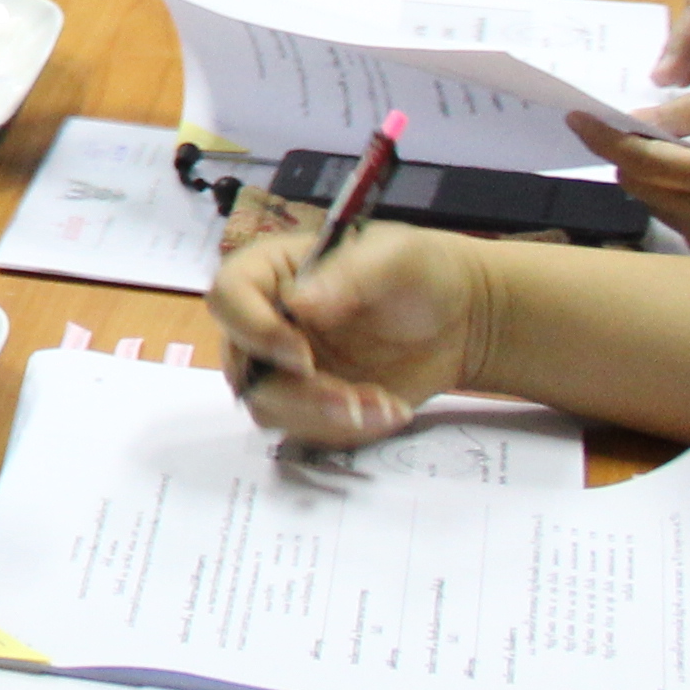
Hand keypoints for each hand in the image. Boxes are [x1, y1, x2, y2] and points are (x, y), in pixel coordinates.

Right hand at [210, 215, 494, 449]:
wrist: (461, 319)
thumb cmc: (420, 272)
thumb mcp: (393, 258)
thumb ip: (347, 275)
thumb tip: (299, 303)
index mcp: (271, 273)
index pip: (228, 298)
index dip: (253, 330)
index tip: (303, 355)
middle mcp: (267, 322)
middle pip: (241, 366)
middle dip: (297, 392)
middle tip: (353, 399)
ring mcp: (287, 368)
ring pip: (269, 408)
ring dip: (326, 417)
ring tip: (385, 405)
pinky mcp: (314, 404)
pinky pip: (308, 431)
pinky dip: (349, 430)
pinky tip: (392, 410)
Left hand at [564, 94, 689, 266]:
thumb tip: (652, 116)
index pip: (641, 161)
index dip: (602, 137)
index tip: (576, 117)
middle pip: (638, 185)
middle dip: (627, 153)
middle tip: (640, 129)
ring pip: (657, 205)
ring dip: (655, 178)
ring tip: (684, 156)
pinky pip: (681, 225)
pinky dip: (682, 200)